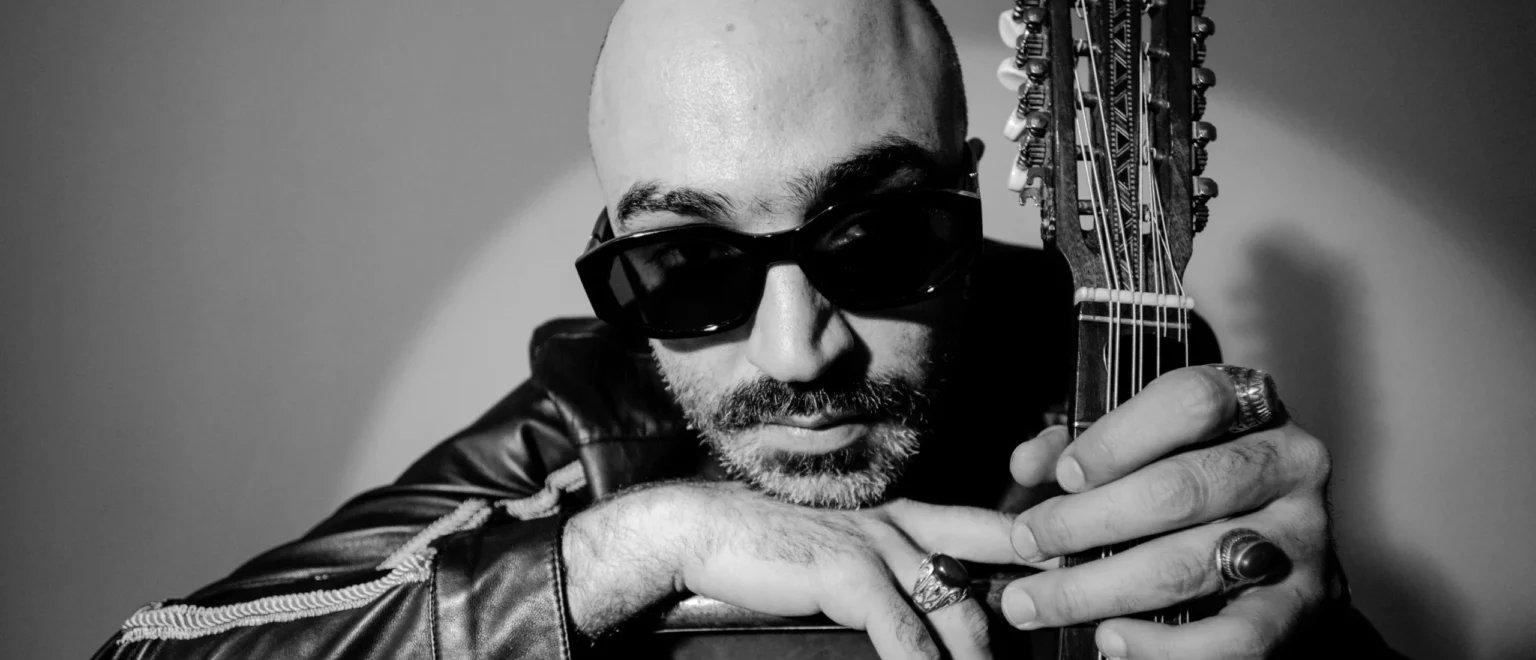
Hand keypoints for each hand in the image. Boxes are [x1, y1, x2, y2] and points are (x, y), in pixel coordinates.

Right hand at [563, 481, 1018, 659]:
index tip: (1075, 569)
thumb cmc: (772, 546)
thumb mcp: (846, 548)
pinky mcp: (847, 572)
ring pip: (958, 607)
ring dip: (979, 658)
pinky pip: (904, 632)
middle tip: (1056, 633)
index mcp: (907, 513)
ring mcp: (877, 544)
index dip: (1039, 545)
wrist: (705, 529)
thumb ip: (894, 568)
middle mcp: (903, 522)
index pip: (992, 525)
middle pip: (993, 563)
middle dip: (1030, 605)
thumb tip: (937, 604)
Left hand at [1003, 366, 1331, 659]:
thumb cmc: (1193, 489)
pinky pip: (1236, 636)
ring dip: (1098, 588)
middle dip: (1085, 522)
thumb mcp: (1143, 449)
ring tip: (1036, 600)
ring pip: (1190, 563)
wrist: (1279, 556)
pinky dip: (1163, 645)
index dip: (1120, 437)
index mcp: (1249, 406)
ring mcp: (1302, 536)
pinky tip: (1110, 638)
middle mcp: (1288, 462)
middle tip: (1026, 541)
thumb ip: (1079, 449)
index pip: (1191, 401)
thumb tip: (1028, 465)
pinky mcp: (1307, 606)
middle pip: (1180, 489)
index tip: (1064, 474)